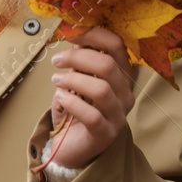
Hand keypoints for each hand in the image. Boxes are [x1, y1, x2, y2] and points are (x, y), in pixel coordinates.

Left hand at [44, 26, 136, 169]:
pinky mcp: (105, 133)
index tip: (71, 35)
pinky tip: (61, 98)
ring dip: (73, 80)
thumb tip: (73, 35)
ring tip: (56, 81)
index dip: (94, 35)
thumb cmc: (75, 109)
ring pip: (101, 90)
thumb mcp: (77, 80)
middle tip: (57, 61)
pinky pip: (92, 115)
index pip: (117, 46)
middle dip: (78, 58)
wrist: (71, 146)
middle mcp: (125, 94)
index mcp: (120, 76)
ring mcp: (118, 115)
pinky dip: (72, 103)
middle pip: (108, 65)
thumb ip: (79, 62)